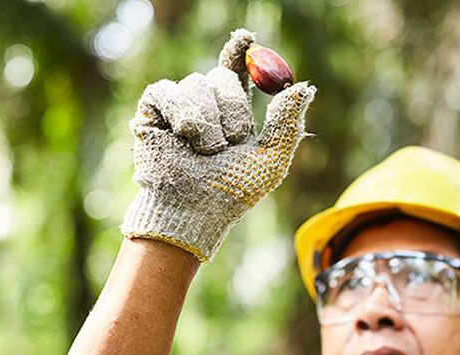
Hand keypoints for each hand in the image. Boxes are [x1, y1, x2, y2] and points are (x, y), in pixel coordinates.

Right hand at [121, 28, 315, 261]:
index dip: (241, 52)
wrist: (196, 209)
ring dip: (209, 122)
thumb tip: (307, 86)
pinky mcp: (152, 112)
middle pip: (222, 76)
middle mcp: (206, 106)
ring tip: (206, 152)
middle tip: (234, 139)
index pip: (237, 72)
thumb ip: (287, 121)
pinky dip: (182, 114)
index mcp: (233, 113)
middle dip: (233, 107)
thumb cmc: (233, 191)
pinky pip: (167, 91)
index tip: (248, 39)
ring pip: (196, 83)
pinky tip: (184, 137)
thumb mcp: (271, 157)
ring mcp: (178, 108)